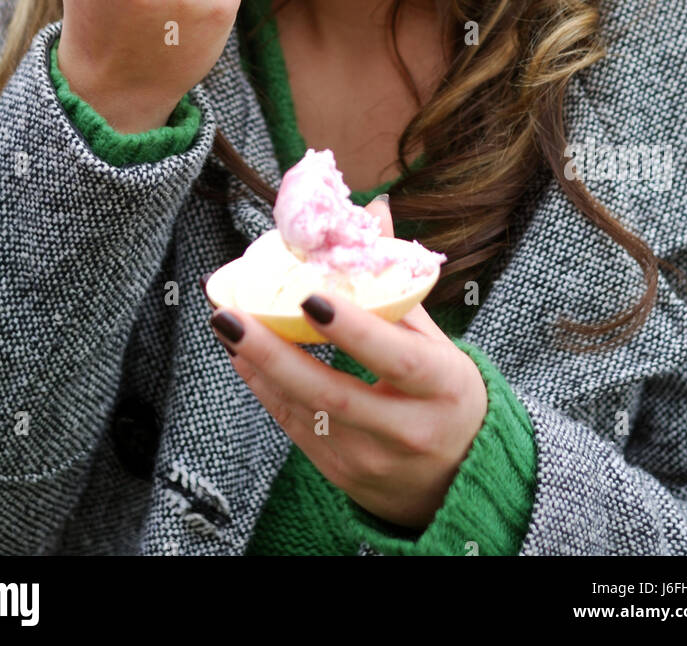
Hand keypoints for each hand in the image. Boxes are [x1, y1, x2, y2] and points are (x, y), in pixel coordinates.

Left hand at [207, 198, 488, 530]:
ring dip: (260, 366)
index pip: (396, 356)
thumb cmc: (446, 393)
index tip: (308, 297)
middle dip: (275, 352)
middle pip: (333, 393)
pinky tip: (242, 356)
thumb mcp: (438, 339)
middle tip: (231, 315)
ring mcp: (371, 459)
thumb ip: (398, 280)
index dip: (353, 329)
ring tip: (227, 325)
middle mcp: (408, 428)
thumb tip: (373, 209)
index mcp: (443, 386)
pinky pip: (295, 428)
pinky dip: (265, 389)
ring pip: (305, 412)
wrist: (459, 477)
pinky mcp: (342, 473)